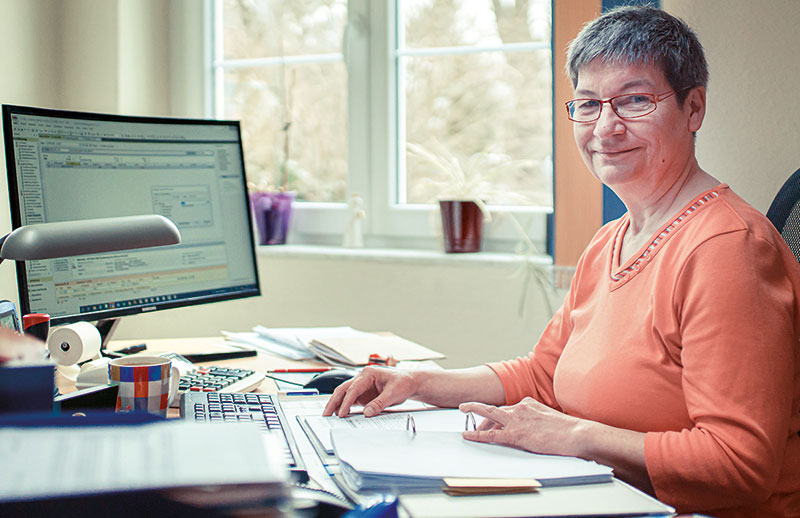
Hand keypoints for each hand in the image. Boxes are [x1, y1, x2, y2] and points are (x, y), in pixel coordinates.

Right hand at [322, 366, 418, 417]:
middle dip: (334, 401)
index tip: (342, 412)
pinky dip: (345, 407)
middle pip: (343, 389)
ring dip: (337, 404)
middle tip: (326, 413)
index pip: (353, 388)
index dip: (346, 401)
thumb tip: (367, 412)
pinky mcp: (364, 394)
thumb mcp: (393, 393)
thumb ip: (379, 403)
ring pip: (345, 394)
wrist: (410, 383)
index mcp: (368, 373)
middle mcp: (363, 378)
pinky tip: (340, 414)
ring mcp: (362, 386)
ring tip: (329, 415)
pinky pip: (351, 400)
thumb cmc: (403, 383)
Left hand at [460, 397, 581, 456]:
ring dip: (474, 416)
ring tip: (463, 416)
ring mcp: (517, 420)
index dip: (495, 414)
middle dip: (480, 413)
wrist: (576, 434)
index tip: (488, 417)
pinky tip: (468, 435)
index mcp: (528, 403)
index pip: (507, 408)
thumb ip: (536, 420)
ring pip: (489, 416)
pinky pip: (492, 435)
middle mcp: (520, 408)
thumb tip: (531, 428)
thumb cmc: (568, 430)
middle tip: (469, 414)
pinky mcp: (516, 434)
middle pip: (495, 410)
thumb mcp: (549, 419)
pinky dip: (477, 434)